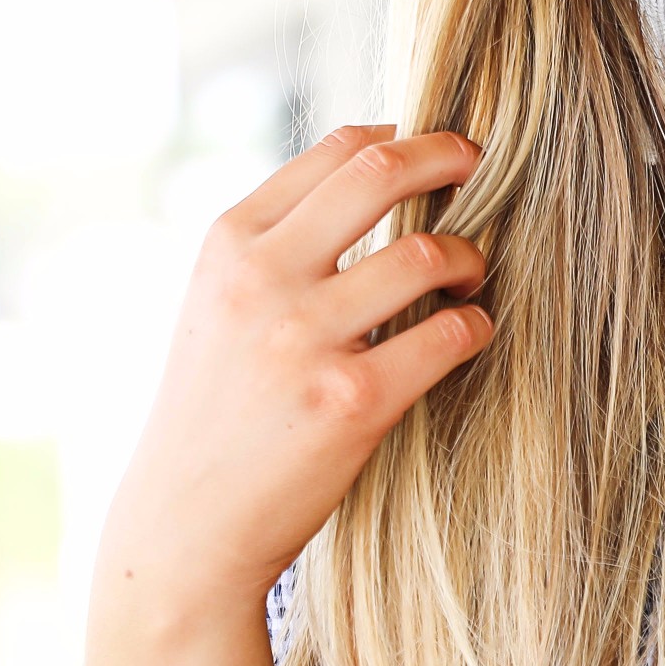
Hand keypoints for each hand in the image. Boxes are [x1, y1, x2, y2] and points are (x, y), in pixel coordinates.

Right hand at [94, 125, 492, 616]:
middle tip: (479, 166)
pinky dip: (474, 326)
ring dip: (466, 258)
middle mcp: (263, 279)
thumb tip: (369, 175)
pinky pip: (450, 334)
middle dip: (447, 157)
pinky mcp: (354, 401)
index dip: (402, 139)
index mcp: (229, 244)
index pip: (335, 153)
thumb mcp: (217, 306)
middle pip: (382, 175)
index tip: (433, 148)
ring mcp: (308, 339)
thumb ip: (276, 246)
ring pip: (428, 255)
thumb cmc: (213, 413)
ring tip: (467, 276)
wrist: (185, 526)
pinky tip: (467, 334)